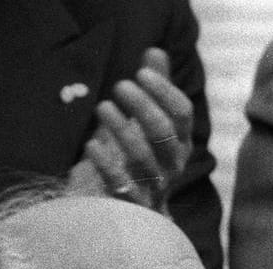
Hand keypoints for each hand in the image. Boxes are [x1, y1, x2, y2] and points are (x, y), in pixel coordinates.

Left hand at [66, 48, 192, 211]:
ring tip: (102, 107)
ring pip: (143, 156)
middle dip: (143, 105)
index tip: (142, 72)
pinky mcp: (131, 206)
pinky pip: (120, 184)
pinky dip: (105, 163)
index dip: (164, 91)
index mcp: (179, 142)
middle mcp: (172, 165)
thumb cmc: (133, 158)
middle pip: (164, 132)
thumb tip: (154, 51)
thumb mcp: (144, 120)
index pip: (182, 114)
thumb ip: (154, 88)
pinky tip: (90, 144)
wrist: (123, 212)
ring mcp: (153, 187)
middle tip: (120, 85)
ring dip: (121, 128)